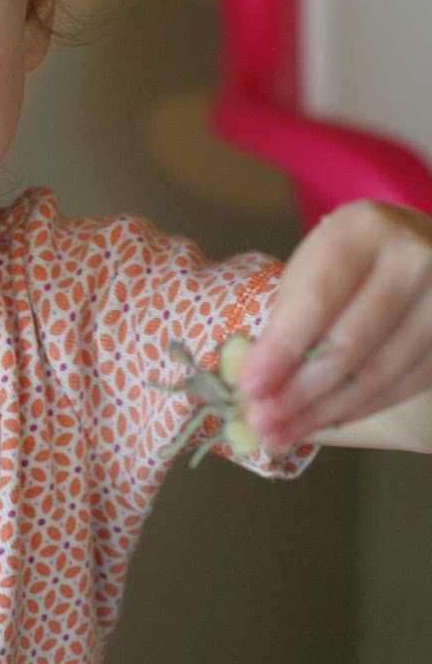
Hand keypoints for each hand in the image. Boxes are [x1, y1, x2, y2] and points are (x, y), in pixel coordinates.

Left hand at [236, 200, 431, 452]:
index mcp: (363, 229)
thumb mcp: (314, 267)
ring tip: (283, 434)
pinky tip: (326, 420)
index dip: (282, 348)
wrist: (420, 251)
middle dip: (299, 391)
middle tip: (262, 422)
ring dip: (325, 411)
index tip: (249, 387)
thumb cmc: (351, 263)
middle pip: (350, 342)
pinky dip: (360, 408)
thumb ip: (288, 317)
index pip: (317, 298)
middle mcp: (413, 257)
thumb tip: (256, 386)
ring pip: (379, 372)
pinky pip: (407, 385)